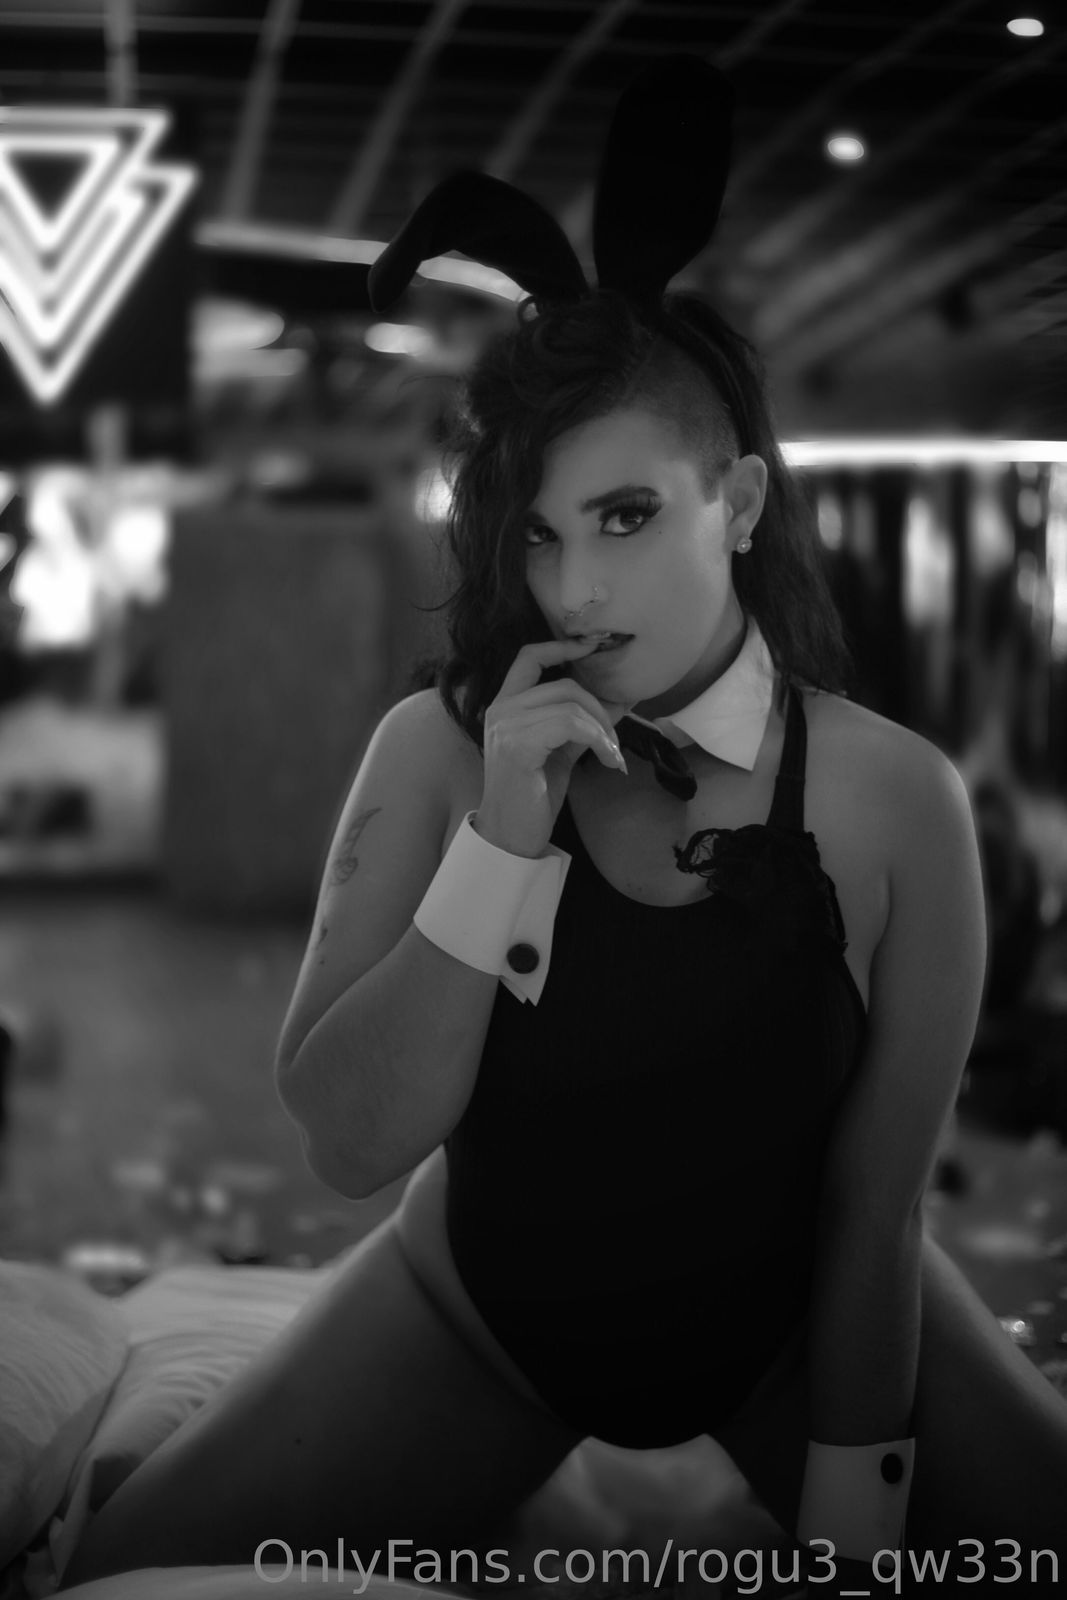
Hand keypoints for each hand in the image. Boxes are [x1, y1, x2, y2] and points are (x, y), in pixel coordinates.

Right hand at [475, 638, 628, 858]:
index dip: (561, 646)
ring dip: (603, 729)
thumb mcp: (562, 750)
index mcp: (506, 705)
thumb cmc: (533, 795)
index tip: (592, 646)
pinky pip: (571, 725)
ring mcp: (506, 725)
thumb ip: (582, 723)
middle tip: (614, 740)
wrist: (511, 835)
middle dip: (600, 708)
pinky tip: (607, 760)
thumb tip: (619, 699)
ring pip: (571, 704)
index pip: (529, 657)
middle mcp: (501, 709)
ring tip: (612, 754)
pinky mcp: (518, 744)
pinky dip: (598, 740)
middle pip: (564, 684)